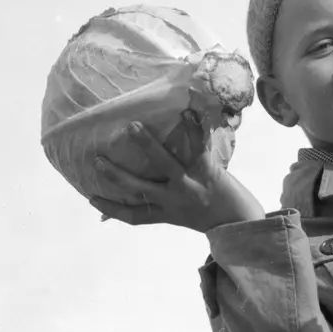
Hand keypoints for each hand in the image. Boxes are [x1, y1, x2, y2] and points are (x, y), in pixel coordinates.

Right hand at [89, 110, 265, 233]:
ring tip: (133, 127)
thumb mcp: (181, 217)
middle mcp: (175, 200)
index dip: (111, 208)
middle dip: (117, 174)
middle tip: (99, 159)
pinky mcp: (208, 169)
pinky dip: (193, 127)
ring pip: (165, 163)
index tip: (91, 197)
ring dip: (148, 144)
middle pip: (139, 188)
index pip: (133, 215)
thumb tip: (142, 197)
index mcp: (167, 213)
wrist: (242, 221)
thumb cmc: (209, 215)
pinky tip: (187, 110)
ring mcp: (191, 183)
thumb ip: (162, 207)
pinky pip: (198, 145)